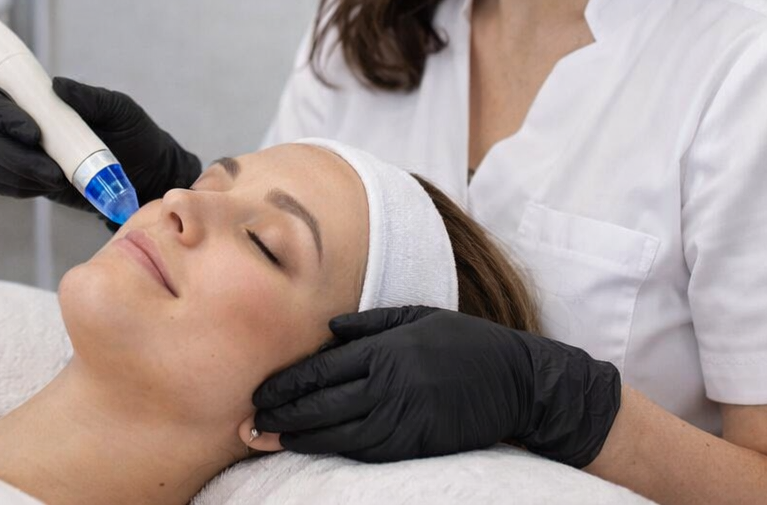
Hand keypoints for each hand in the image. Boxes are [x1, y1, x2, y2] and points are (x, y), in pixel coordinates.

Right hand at [0, 77, 202, 218]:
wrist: (144, 176)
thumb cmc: (132, 134)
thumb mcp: (119, 110)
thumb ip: (89, 97)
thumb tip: (57, 85)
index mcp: (36, 96)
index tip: (30, 131)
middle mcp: (18, 120)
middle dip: (10, 151)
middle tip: (50, 168)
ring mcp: (17, 151)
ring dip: (17, 172)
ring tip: (57, 179)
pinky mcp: (24, 179)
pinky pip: (2, 184)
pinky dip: (21, 187)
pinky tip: (48, 186)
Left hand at [251, 305, 620, 465]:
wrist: (518, 382)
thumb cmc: (465, 343)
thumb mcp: (419, 316)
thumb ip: (370, 324)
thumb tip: (327, 331)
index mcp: (387, 348)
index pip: (321, 370)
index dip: (285, 385)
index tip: (258, 394)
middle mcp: (390, 381)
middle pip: (320, 403)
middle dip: (280, 415)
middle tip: (248, 424)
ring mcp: (404, 415)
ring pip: (337, 432)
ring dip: (298, 438)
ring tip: (267, 441)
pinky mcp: (418, 442)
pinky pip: (366, 450)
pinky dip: (335, 450)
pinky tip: (313, 449)